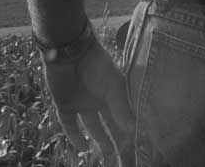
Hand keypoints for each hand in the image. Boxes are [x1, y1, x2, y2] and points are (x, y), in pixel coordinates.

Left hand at [42, 35, 133, 165]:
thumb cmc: (95, 63)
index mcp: (114, 93)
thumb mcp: (113, 85)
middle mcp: (99, 99)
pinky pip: (69, 124)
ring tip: (108, 155)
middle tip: (124, 158)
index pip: (125, 117)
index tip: (140, 147)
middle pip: (110, 125)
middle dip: (117, 141)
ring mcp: (82, 102)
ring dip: (99, 140)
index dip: (131, 132)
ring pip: (92, 126)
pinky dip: (75, 136)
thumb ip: (121, 107)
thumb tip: (132, 130)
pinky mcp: (64, 104)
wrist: (67, 48)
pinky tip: (82, 148)